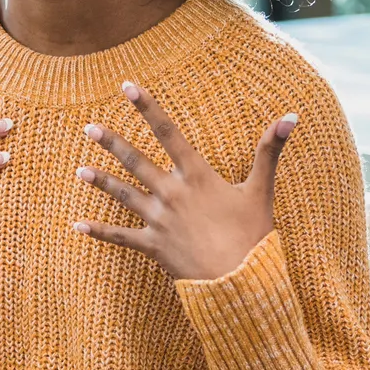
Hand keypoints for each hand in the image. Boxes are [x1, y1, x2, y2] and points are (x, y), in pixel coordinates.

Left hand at [73, 81, 294, 281]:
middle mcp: (172, 194)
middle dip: (111, 142)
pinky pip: (121, 238)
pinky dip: (99, 232)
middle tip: (88, 127)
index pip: (168, 132)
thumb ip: (270, 151)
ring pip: (123, 195)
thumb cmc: (253, 236)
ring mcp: (159, 221)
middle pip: (136, 161)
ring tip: (79, 170)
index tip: (127, 86)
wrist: (240, 283)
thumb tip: (291, 117)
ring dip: (101, 181)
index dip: (147, 107)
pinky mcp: (154, 247)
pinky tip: (77, 226)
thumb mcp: (261, 190)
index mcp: (197, 176)